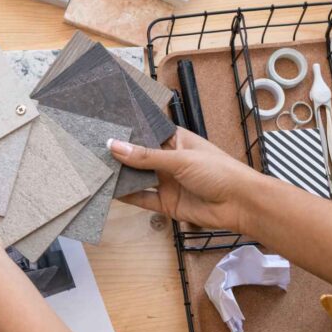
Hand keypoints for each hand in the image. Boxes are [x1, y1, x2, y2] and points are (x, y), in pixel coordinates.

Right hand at [109, 127, 265, 232]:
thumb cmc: (218, 172)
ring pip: (138, 177)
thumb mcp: (180, 159)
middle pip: (138, 155)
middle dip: (119, 153)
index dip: (126, 130)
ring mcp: (167, 182)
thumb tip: (114, 146)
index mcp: (175, 140)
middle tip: (89, 148)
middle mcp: (169, 159)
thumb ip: (146, 156)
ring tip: (94, 167)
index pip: (146, 132)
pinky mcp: (166, 203)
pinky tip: (108, 191)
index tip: (102, 126)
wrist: (242, 205)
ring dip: (120, 174)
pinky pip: (142, 198)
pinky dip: (127, 196)